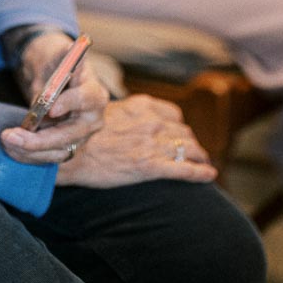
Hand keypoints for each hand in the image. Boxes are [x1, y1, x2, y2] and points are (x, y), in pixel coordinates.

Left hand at [0, 31, 107, 167]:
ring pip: (57, 152)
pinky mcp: (66, 147)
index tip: (50, 108)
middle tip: (12, 136)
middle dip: (39, 140)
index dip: (69, 104)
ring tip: (7, 141)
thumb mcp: (59, 55)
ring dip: (29, 151)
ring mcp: (80, 137)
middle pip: (69, 136)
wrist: (56, 78)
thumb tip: (68, 51)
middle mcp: (92, 120)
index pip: (87, 100)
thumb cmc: (58, 65)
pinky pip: (48, 157)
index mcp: (95, 94)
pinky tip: (11, 147)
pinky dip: (28, 155)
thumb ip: (63, 57)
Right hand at [55, 94, 216, 186]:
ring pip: (189, 149)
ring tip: (203, 163)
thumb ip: (128, 114)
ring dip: (199, 157)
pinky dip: (201, 173)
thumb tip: (133, 120)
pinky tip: (210, 176)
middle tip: (193, 153)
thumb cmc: (84, 132)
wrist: (71, 151)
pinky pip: (185, 169)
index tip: (179, 135)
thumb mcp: (109, 112)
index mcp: (142, 106)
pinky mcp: (152, 166)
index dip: (179, 127)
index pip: (174, 115)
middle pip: (184, 133)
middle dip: (191, 144)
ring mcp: (153, 144)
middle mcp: (152, 122)